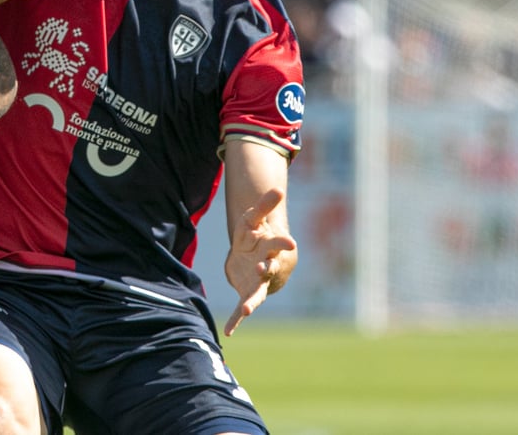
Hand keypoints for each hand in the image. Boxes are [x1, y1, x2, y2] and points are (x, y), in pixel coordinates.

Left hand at [221, 188, 297, 335]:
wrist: (255, 259)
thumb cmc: (255, 237)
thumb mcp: (254, 219)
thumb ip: (264, 205)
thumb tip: (278, 186)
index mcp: (270, 248)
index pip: (278, 243)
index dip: (282, 242)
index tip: (289, 242)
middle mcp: (267, 267)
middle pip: (269, 267)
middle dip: (268, 268)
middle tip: (265, 267)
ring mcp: (258, 283)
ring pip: (257, 292)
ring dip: (252, 300)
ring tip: (248, 308)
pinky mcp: (247, 294)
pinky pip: (242, 308)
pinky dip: (236, 319)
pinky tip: (228, 331)